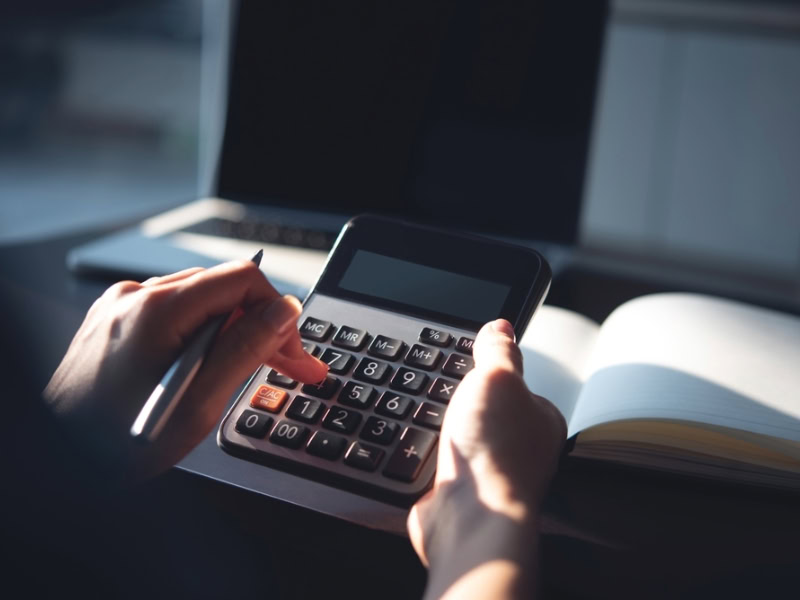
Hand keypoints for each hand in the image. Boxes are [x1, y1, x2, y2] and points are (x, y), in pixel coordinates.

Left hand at [44, 260, 327, 481]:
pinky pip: (174, 315)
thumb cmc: (116, 446)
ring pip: (201, 303)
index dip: (278, 313)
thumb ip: (245, 350)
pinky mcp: (115, 322)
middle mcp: (134, 298)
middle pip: (223, 291)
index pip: (242, 279)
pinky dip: (201, 336)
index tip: (294, 351)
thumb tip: (283, 313)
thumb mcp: (198, 405)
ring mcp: (121, 308)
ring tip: (254, 369)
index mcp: (156, 311)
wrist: (58, 464)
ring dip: (234, 332)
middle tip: (294, 365)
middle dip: (262, 326)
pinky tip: (211, 366)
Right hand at [407, 319, 565, 598]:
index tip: (467, 361)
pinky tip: (421, 449)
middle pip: (482, 409)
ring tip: (433, 423)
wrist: (468, 518)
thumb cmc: (495, 453)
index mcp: (540, 418)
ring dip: (439, 428)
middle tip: (446, 395)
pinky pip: (438, 461)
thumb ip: (499, 350)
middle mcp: (520, 448)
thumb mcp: (497, 377)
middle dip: (459, 401)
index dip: (488, 369)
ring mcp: (489, 472)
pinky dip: (426, 454)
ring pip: (458, 435)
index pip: (514, 383)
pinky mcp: (461, 491)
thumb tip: (501, 325)